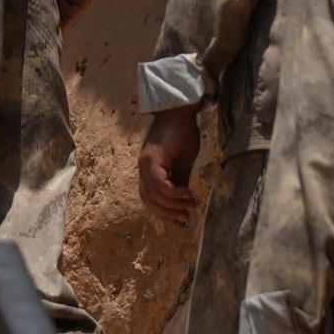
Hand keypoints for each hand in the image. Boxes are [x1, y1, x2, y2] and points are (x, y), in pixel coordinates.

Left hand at [138, 106, 200, 227]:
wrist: (181, 113)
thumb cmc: (182, 135)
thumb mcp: (182, 164)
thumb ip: (180, 181)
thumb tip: (184, 201)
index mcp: (148, 169)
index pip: (149, 197)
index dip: (162, 212)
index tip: (177, 220)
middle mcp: (143, 168)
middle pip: (149, 199)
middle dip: (167, 213)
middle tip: (186, 217)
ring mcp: (146, 163)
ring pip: (154, 194)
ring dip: (173, 204)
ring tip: (190, 205)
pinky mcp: (153, 158)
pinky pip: (160, 184)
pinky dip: (173, 193)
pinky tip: (187, 194)